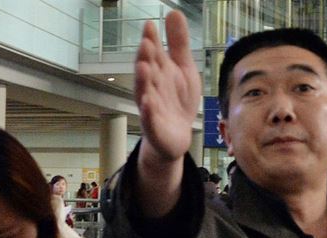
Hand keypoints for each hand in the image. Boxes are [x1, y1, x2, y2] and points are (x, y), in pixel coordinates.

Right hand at [135, 10, 200, 163]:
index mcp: (158, 72)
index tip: (150, 25)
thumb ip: (178, 43)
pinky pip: (149, 119)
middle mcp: (151, 87)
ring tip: (143, 67)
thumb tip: (173, 11)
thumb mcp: (184, 68)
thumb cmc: (177, 100)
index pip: (153, 53)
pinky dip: (147, 112)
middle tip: (146, 42)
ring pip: (144, 93)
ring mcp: (151, 108)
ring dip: (142, 81)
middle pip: (146, 71)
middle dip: (144, 58)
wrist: (176, 136)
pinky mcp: (155, 128)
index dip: (151, 40)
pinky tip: (148, 102)